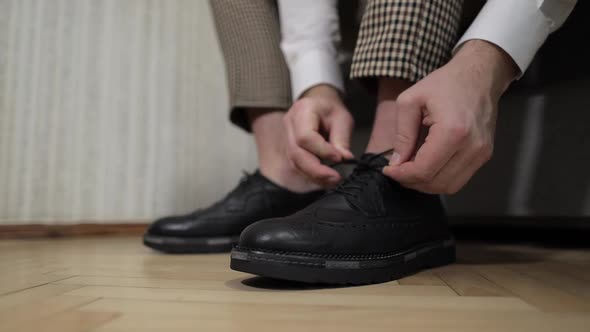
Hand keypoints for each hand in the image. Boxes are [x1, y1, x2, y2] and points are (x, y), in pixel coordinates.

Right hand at [284, 84, 354, 185]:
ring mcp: (287, 138)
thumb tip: (344, 159)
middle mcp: (289, 125)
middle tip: (336, 178)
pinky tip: (326, 179)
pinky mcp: (290, 149)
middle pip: (296, 153)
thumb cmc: (331, 110)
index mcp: (302, 111)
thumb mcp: (342, 118)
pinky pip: (298, 165)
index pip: (305, 137)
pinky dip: (312, 175)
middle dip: (316, 170)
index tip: (340, 158)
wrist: (319, 105)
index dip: (322, 151)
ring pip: (295, 163)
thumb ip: (341, 139)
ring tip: (333, 181)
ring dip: (314, 176)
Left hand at [383, 40, 517, 193]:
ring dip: (425, 184)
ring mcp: (481, 153)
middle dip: (411, 181)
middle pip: (436, 183)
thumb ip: (403, 134)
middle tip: (397, 170)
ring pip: (449, 186)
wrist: (479, 75)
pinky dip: (440, 178)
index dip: (402, 175)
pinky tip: (427, 166)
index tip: (388, 169)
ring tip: (410, 170)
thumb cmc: (444, 83)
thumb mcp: (411, 101)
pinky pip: (459, 179)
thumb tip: (396, 162)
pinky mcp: (484, 155)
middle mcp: (471, 147)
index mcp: (452, 131)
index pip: (424, 169)